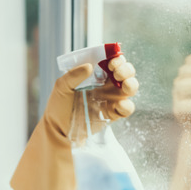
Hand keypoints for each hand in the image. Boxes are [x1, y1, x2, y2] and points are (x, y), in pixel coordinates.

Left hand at [11, 57, 138, 189]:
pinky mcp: (113, 114)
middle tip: (117, 72)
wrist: (59, 131)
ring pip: (130, 88)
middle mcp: (106, 85)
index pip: (112, 61)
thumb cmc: (58, 107)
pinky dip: (127, 106)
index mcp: (95, 75)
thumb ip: (73, 75)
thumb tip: (89, 67)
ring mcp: (111, 99)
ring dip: (131, 84)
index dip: (117, 58)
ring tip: (124, 85)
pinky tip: (119, 105)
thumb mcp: (61, 87)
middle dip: (126, 70)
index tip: (112, 60)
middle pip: (125, 73)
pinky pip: (127, 108)